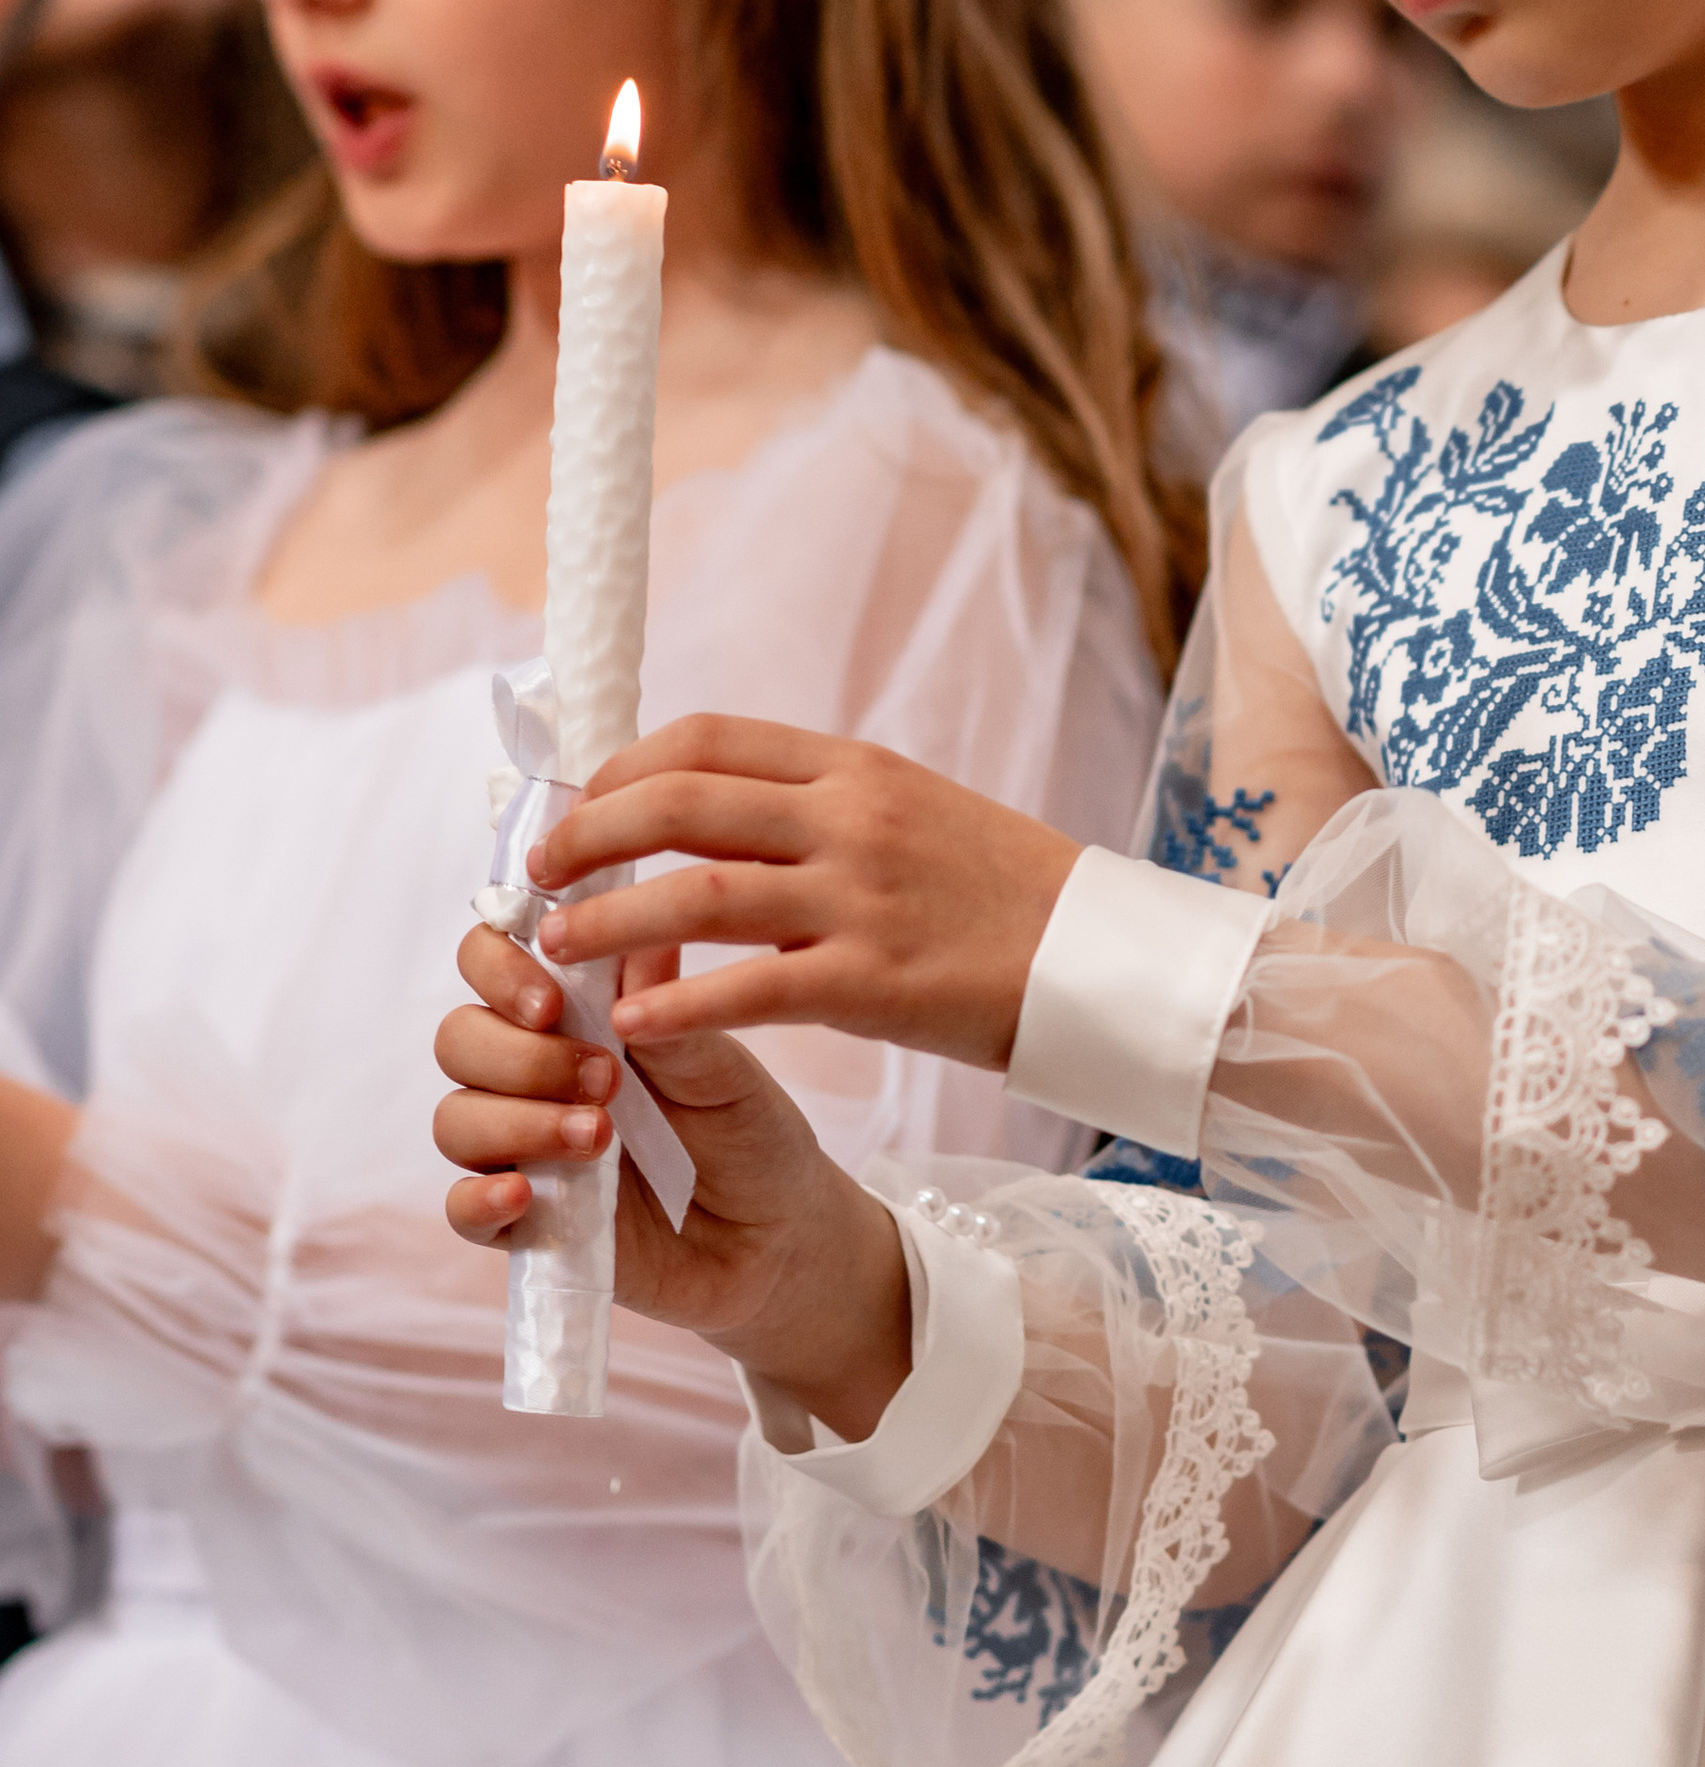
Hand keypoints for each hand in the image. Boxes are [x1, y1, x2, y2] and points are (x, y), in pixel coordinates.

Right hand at [432, 924, 913, 1441]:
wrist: (776, 1233)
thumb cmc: (746, 1130)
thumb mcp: (720, 1069)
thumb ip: (669, 1014)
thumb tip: (644, 941)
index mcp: (570, 1015)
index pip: (489, 962)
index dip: (499, 969)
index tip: (550, 1002)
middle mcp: (529, 1074)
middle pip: (460, 1039)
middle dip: (522, 1055)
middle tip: (607, 1079)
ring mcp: (520, 1148)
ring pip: (456, 1119)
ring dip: (518, 1121)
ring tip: (598, 1137)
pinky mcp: (523, 1223)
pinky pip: (461, 1210)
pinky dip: (480, 1200)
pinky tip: (524, 1196)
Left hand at [519, 717, 1078, 1068]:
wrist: (1104, 959)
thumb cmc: (1006, 892)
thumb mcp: (915, 812)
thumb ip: (820, 807)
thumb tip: (714, 811)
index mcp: (854, 768)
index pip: (704, 740)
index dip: (619, 771)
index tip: (579, 807)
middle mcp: (850, 819)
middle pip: (677, 804)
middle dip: (587, 837)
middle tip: (539, 874)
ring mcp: (861, 899)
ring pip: (694, 895)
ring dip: (607, 922)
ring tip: (557, 950)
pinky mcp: (875, 982)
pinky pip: (748, 990)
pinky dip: (678, 1007)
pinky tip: (633, 1026)